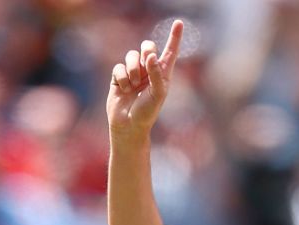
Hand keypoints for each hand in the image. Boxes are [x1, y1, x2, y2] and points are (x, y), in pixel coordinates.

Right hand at [106, 19, 183, 136]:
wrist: (128, 126)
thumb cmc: (147, 112)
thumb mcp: (158, 94)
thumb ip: (157, 74)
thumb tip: (151, 56)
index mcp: (163, 74)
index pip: (170, 52)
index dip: (174, 37)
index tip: (179, 23)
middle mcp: (148, 71)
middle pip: (148, 47)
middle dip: (146, 50)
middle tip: (147, 59)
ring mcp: (133, 73)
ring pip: (132, 56)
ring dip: (133, 68)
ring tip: (133, 84)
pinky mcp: (119, 78)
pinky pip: (119, 67)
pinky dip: (123, 78)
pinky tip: (124, 90)